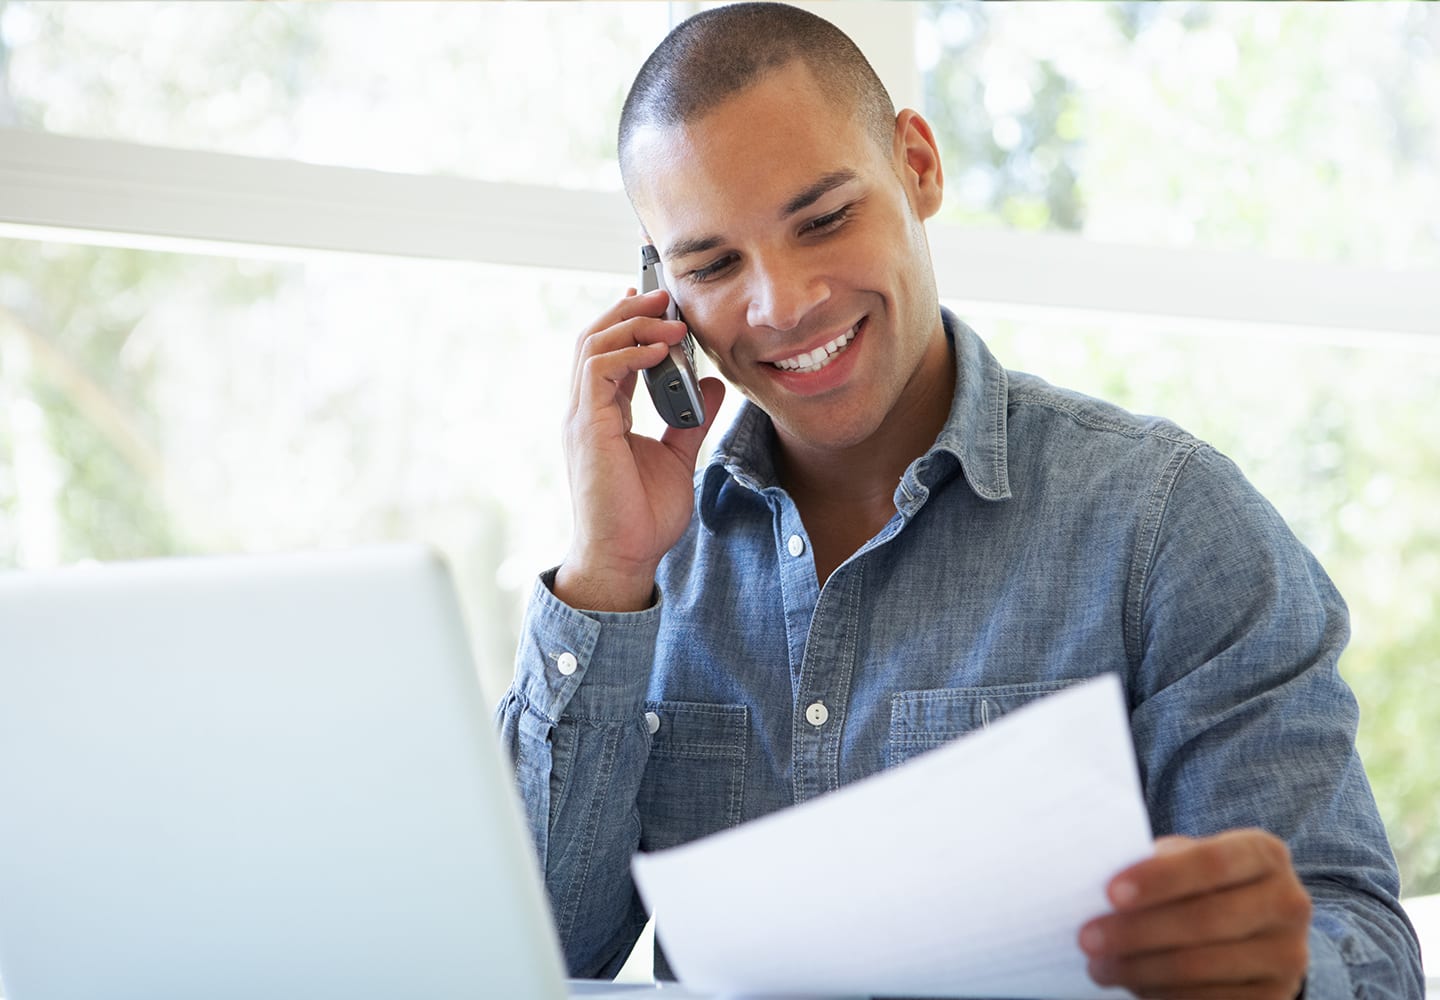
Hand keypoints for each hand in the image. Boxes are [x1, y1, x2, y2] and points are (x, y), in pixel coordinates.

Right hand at [554, 288, 725, 611]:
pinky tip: (662, 352)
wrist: (625, 557)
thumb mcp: (678, 457)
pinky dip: (629, 352)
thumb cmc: (644, 517)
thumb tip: (711, 383)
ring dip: (632, 325)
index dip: (629, 323)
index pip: (607, 353)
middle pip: (594, 338)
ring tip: (669, 319)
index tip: (657, 304)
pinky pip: (599, 370)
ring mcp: (580, 417)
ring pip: (593, 345)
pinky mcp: (586, 427)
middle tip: (665, 296)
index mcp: (601, 414)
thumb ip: (691, 418)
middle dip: (629, 311)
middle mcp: (584, 410)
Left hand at [1079, 829, 1311, 999]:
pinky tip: (1131, 985)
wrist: (1255, 925)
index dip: (1159, 879)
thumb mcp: (1187, 858)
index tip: (1110, 893)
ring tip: (1098, 967)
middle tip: (1088, 939)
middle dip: (1138, 932)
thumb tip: (1101, 880)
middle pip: (1206, 920)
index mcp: (1265, 854)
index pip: (1212, 862)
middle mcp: (1288, 903)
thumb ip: (1158, 864)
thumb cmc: (1202, 881)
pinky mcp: (1276, 998)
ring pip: (1204, 967)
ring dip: (1141, 970)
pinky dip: (1163, 995)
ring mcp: (1288, 956)